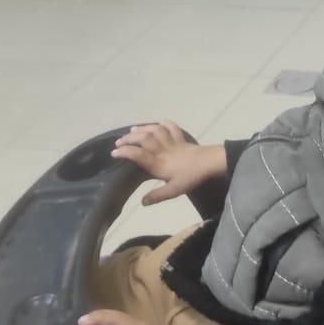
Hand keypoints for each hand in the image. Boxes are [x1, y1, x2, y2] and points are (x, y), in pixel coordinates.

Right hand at [112, 122, 226, 204]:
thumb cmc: (190, 177)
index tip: (114, 153)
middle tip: (118, 141)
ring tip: (132, 129)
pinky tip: (160, 122)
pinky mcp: (182, 139)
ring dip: (143, 128)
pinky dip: (165, 123)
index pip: (137, 154)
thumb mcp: (173, 190)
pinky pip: (172, 128)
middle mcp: (162, 149)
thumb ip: (157, 196)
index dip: (125, 152)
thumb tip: (142, 202)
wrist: (209, 163)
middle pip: (143, 139)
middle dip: (129, 138)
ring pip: (155, 131)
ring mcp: (172, 142)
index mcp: (158, 163)